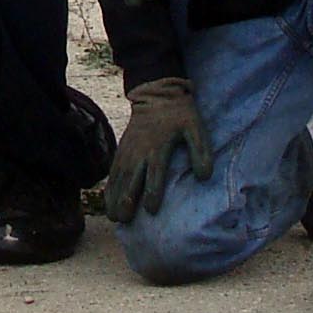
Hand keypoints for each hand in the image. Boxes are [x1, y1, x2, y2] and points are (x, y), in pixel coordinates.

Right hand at [103, 78, 212, 222]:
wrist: (157, 94)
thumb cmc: (180, 114)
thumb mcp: (195, 127)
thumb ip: (201, 151)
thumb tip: (204, 176)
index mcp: (158, 146)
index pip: (155, 172)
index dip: (152, 191)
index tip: (150, 209)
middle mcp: (140, 150)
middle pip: (132, 177)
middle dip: (126, 198)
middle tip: (123, 218)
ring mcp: (129, 149)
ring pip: (120, 176)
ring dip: (115, 196)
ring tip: (113, 217)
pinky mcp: (123, 149)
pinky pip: (114, 169)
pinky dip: (109, 186)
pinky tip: (108, 201)